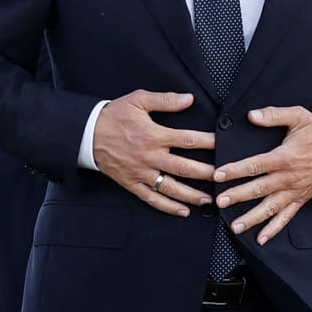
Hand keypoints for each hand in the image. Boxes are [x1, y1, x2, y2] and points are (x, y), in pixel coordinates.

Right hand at [91, 90, 215, 215]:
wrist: (87, 133)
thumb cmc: (114, 115)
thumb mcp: (138, 100)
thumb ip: (165, 100)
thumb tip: (189, 99)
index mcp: (154, 135)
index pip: (188, 140)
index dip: (209, 142)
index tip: (223, 145)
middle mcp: (150, 156)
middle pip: (185, 168)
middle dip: (207, 174)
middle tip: (224, 178)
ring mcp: (141, 172)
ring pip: (171, 187)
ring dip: (192, 195)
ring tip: (210, 199)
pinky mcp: (131, 183)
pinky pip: (152, 198)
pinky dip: (168, 206)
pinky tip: (183, 211)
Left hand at [212, 106, 311, 243]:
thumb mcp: (299, 117)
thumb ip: (275, 115)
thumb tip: (252, 115)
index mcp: (285, 157)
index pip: (256, 165)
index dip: (236, 170)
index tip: (218, 174)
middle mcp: (288, 178)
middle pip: (259, 188)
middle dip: (238, 195)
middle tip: (220, 201)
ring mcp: (293, 192)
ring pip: (270, 208)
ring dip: (252, 218)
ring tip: (235, 226)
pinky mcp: (299, 200)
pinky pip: (285, 217)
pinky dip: (273, 229)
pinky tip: (260, 239)